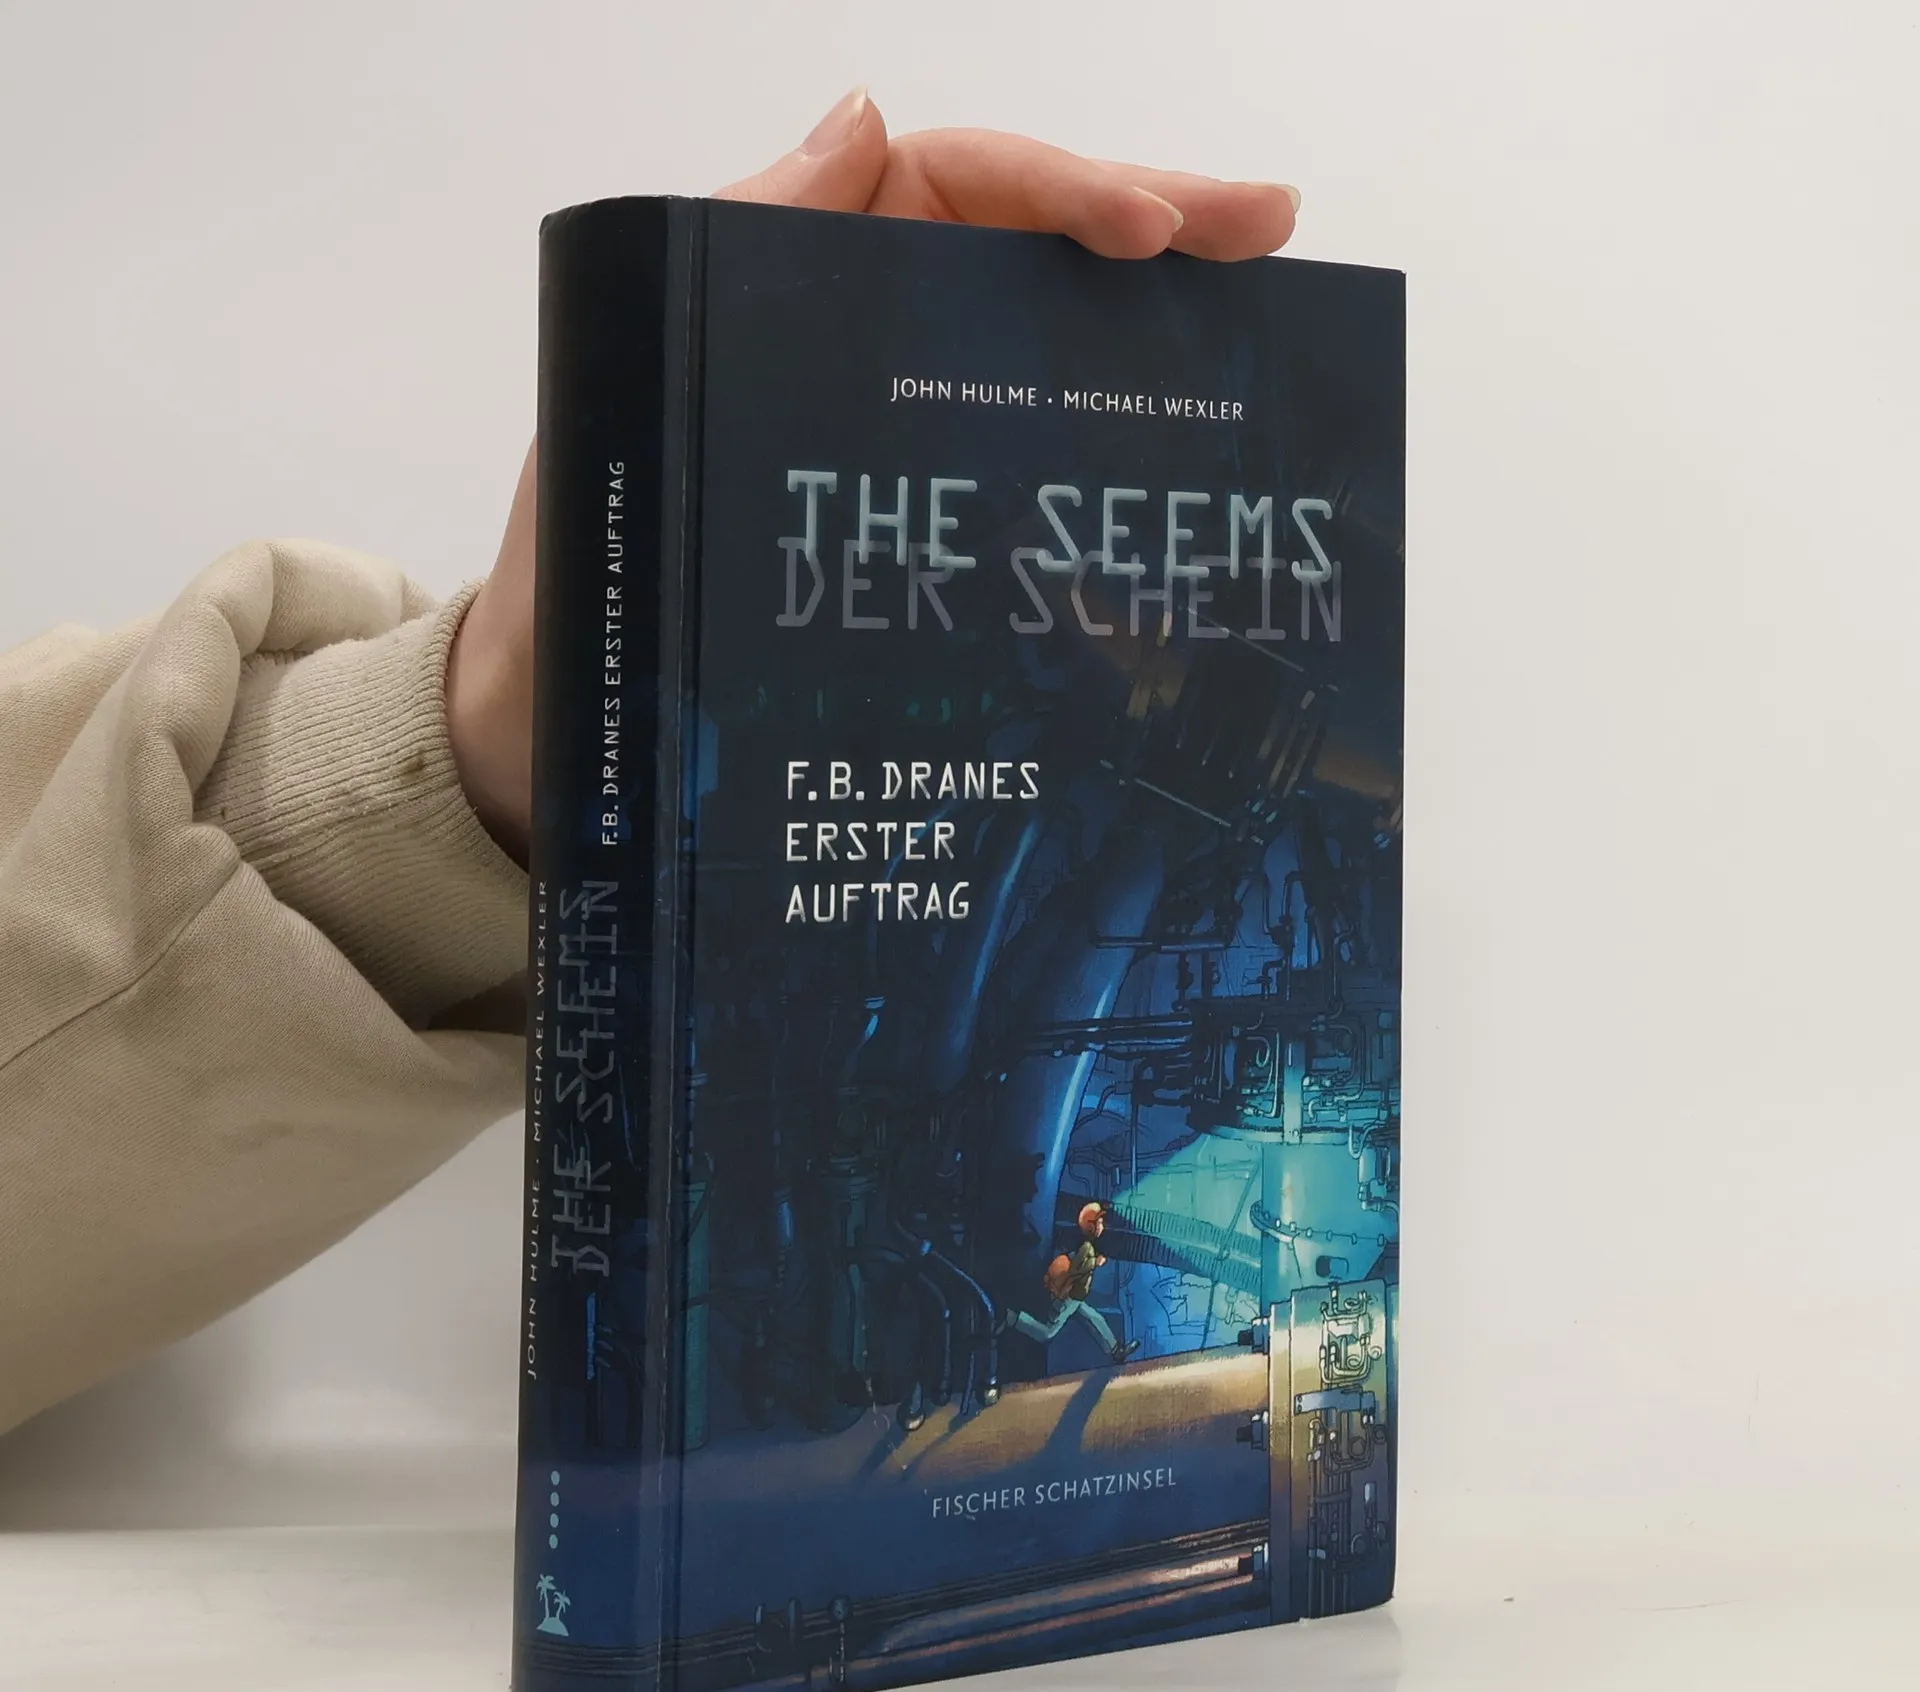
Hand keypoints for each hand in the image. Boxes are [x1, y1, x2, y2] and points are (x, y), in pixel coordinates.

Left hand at [446, 91, 1300, 859]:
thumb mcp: (629, 396)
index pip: (954, 187)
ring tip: (1263, 329)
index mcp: (795, 280)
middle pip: (1025, 256)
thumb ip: (726, 252)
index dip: (1062, 189)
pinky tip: (1181, 472)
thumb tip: (862, 120)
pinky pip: (1022, 473)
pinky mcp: (918, 534)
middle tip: (1268, 230)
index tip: (1149, 228)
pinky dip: (1105, 461)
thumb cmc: (576, 576)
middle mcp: (860, 343)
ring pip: (1042, 357)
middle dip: (1151, 230)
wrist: (563, 735)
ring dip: (1152, 337)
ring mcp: (897, 438)